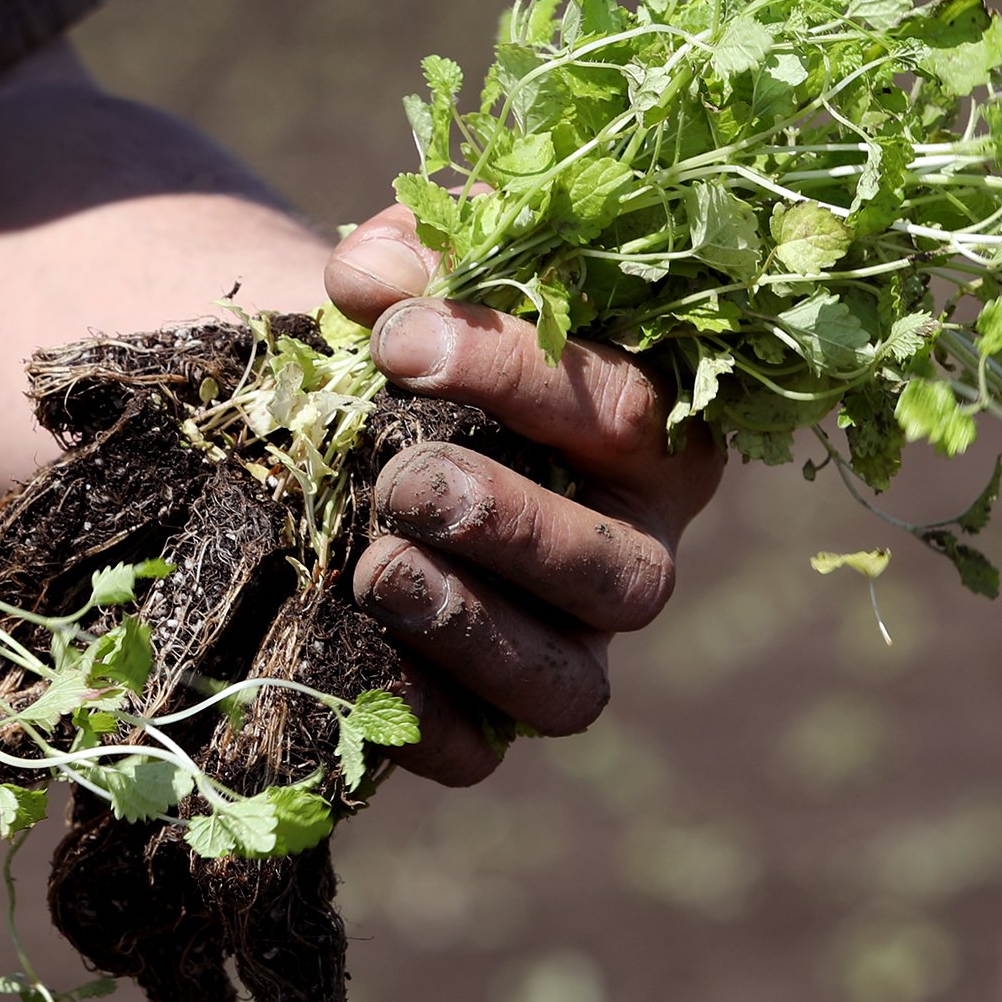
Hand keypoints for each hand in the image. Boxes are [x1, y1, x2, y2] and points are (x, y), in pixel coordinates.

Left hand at [322, 207, 727, 785]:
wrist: (352, 414)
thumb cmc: (422, 331)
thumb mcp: (429, 272)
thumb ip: (417, 251)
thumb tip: (372, 275)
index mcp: (651, 435)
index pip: (628, 410)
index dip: (516, 376)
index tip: (397, 341)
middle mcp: (632, 551)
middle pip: (622, 570)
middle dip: (509, 525)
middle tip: (401, 477)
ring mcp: (569, 647)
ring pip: (571, 686)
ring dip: (471, 627)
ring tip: (374, 567)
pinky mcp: (493, 718)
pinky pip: (480, 750)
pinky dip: (419, 719)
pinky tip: (351, 654)